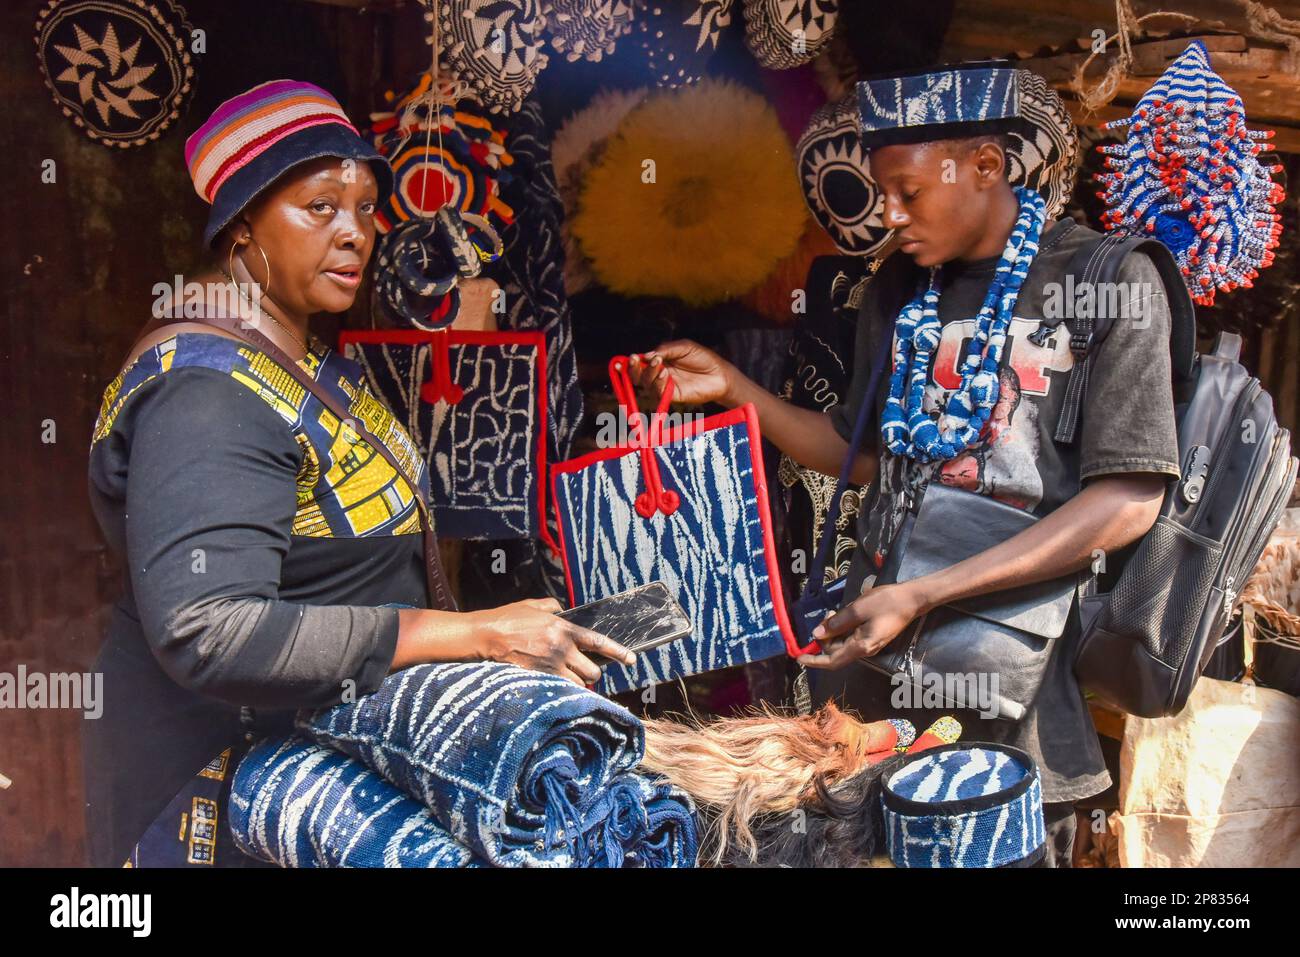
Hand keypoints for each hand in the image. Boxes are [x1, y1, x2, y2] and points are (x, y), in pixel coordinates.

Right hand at [469, 598, 636, 685]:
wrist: (485, 635)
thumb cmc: (507, 619)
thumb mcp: (533, 606)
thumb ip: (551, 607)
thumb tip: (561, 609)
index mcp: (563, 629)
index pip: (598, 642)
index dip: (618, 652)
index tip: (632, 660)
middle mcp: (561, 649)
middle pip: (592, 672)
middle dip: (590, 674)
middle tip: (582, 672)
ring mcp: (550, 666)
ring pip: (577, 685)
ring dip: (576, 684)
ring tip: (567, 679)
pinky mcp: (538, 679)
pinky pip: (559, 691)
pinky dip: (561, 690)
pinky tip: (555, 687)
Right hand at [628, 340, 736, 406]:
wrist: (719, 374)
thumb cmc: (703, 358)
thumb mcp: (684, 347)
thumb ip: (665, 349)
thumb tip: (646, 355)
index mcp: (660, 361)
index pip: (640, 363)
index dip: (631, 362)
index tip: (627, 358)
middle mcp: (659, 374)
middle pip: (638, 375)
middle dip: (633, 368)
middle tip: (634, 360)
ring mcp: (664, 386)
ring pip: (646, 383)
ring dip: (648, 372)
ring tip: (659, 362)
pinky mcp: (671, 396)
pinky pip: (658, 392)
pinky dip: (657, 382)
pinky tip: (664, 373)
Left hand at [797, 582, 927, 669]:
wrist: (912, 599)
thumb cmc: (886, 602)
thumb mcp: (857, 610)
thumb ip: (836, 624)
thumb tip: (817, 635)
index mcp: (861, 647)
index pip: (832, 661)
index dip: (814, 661)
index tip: (799, 657)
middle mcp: (864, 651)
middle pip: (836, 652)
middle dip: (824, 637)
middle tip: (826, 615)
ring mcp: (869, 645)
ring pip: (842, 644)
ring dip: (833, 632)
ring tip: (833, 613)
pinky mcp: (872, 638)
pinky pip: (850, 639)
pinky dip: (841, 630)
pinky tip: (841, 616)